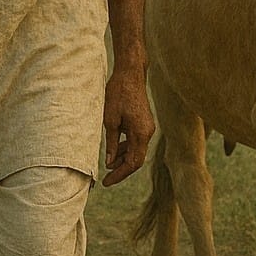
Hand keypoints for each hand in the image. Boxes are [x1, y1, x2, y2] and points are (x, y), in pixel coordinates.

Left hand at [101, 59, 154, 186]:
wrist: (130, 73)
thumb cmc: (118, 93)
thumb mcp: (110, 120)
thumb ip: (111, 143)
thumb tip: (110, 163)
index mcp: (140, 133)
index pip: (133, 163)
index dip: (119, 174)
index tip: (106, 182)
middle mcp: (148, 132)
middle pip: (137, 159)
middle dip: (122, 170)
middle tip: (106, 178)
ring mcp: (148, 127)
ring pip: (137, 150)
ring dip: (124, 159)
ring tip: (108, 165)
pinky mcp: (145, 122)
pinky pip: (137, 141)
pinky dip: (127, 148)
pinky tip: (116, 150)